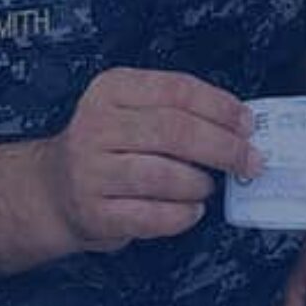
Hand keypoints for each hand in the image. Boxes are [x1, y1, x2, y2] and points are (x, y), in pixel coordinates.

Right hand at [35, 67, 262, 252]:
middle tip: (251, 161)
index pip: (177, 90)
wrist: (53, 190)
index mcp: (112, 88)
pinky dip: (182, 215)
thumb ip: (180, 110)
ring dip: (199, 183)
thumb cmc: (112, 145)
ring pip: (163, 175)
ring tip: (209, 186)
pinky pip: (151, 216)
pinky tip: (192, 210)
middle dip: (224, 147)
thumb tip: (242, 125)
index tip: (249, 124)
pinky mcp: (92, 213)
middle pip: (175, 131)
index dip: (220, 106)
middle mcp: (95, 125)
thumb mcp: (134, 110)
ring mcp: (90, 170)